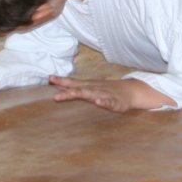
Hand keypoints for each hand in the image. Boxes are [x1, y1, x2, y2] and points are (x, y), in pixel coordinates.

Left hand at [49, 75, 171, 112]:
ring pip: (92, 94)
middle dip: (68, 91)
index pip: (73, 83)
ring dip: (82, 94)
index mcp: (89, 86)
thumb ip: (76, 88)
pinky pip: (109, 103)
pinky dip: (103, 102)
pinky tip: (98, 102)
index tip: (50, 78)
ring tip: (72, 95)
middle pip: (80, 89)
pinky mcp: (116, 103)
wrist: (131, 91)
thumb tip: (58, 87)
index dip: (62, 81)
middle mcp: (95, 89)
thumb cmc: (107, 90)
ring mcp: (105, 95)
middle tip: (55, 96)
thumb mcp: (91, 87)